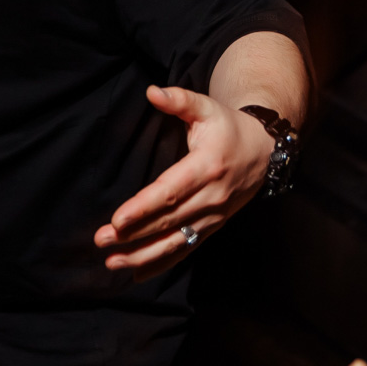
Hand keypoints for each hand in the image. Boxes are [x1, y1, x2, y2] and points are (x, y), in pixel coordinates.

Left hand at [93, 85, 271, 280]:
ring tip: (112, 262)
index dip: (144, 207)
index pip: (171, 191)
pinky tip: (136, 273)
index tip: (118, 219)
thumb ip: (180, 100)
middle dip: (134, 234)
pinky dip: (162, 264)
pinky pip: (187, 249)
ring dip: (143, 256)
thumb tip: (152, 91)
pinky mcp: (213, 227)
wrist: (265, 151)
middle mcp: (212, 196)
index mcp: (207, 166)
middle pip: (169, 221)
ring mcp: (214, 216)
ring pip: (177, 241)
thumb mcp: (207, 108)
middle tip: (102, 240)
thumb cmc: (228, 127)